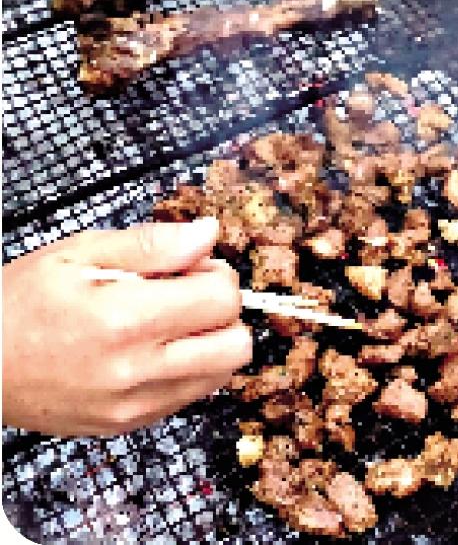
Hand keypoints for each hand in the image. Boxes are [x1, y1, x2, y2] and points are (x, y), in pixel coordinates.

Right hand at [2, 217, 249, 435]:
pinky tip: (155, 349)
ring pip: (222, 374)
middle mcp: (136, 370)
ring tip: (170, 322)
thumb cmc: (19, 305)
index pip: (223, 298)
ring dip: (212, 342)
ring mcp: (135, 404)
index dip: (215, 273)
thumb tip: (208, 234)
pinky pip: (192, 395)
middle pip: (236, 344)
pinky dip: (190, 368)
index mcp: (123, 319)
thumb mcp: (79, 253)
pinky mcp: (131, 423)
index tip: (192, 267)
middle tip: (189, 295)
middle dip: (224, 312)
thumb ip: (152, 244)